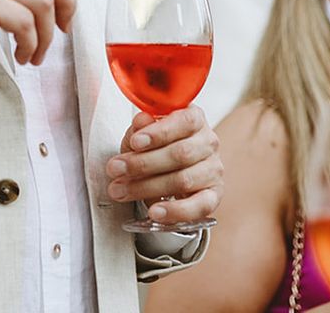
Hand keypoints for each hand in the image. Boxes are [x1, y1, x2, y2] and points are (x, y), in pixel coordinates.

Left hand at [105, 106, 222, 224]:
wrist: (169, 167)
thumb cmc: (156, 143)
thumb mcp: (143, 131)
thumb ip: (140, 126)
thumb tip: (142, 120)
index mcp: (195, 118)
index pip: (184, 121)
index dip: (159, 133)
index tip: (135, 142)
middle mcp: (209, 142)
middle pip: (180, 153)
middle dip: (143, 163)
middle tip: (115, 169)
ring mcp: (213, 169)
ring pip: (184, 180)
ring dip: (148, 187)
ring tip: (121, 190)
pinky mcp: (214, 195)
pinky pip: (199, 206)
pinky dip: (175, 211)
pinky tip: (155, 212)